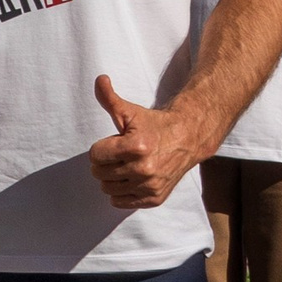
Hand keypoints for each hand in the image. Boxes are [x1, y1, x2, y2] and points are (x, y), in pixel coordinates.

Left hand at [89, 75, 197, 211]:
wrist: (186, 140)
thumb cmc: (154, 125)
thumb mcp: (130, 111)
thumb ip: (110, 98)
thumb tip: (100, 79)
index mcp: (136, 147)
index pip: (95, 155)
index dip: (100, 148)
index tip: (113, 143)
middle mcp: (144, 169)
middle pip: (99, 173)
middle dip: (104, 162)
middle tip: (119, 155)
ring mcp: (150, 186)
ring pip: (107, 188)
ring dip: (111, 177)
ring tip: (124, 165)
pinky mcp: (154, 198)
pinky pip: (120, 202)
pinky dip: (120, 192)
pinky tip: (129, 179)